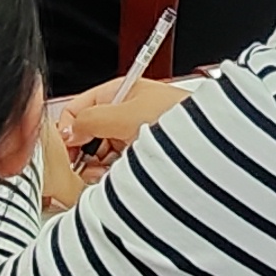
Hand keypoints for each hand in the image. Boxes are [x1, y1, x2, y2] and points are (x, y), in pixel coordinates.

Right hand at [48, 72, 195, 198]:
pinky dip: (111, 176)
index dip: (67, 129)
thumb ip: (90, 120)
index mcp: (120, 94)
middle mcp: (126, 113)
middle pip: (89, 134)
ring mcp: (135, 136)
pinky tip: (114, 182)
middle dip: (83, 152)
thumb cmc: (178, 118)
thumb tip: (67, 131)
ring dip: (96, 167)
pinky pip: (118, 167)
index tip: (65, 151)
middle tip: (82, 168)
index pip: (79, 108)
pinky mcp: (145, 157)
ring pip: (102, 154)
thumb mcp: (125, 115)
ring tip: (100, 176)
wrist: (211, 143)